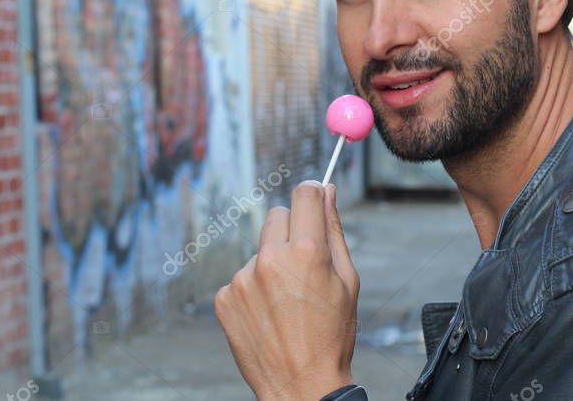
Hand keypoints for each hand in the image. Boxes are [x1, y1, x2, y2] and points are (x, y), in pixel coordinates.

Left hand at [214, 181, 359, 399]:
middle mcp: (271, 260)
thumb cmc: (331, 335)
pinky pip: (242, 277)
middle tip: (303, 263)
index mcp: (307, 252)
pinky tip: (268, 313)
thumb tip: (327, 191)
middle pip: (277, 215)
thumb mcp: (347, 280)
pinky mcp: (225, 298)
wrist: (301, 385)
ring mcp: (243, 279)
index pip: (304, 194)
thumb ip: (334, 230)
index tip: (314, 201)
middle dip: (292, 230)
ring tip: (286, 300)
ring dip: (271, 263)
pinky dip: (253, 289)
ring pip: (260, 250)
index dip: (313, 194)